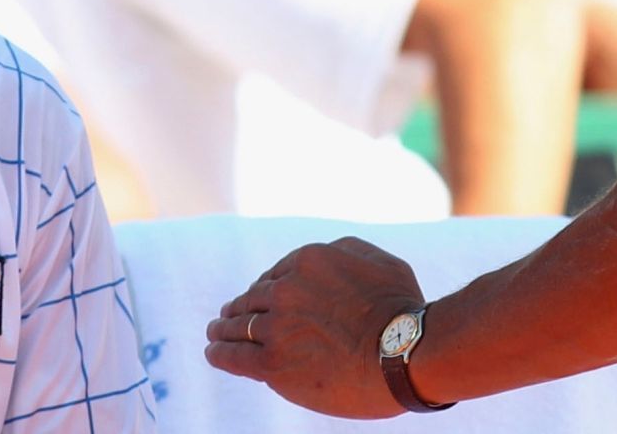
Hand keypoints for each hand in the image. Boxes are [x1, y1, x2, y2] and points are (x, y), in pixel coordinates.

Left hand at [204, 236, 426, 418]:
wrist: (403, 353)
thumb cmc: (401, 309)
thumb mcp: (377, 260)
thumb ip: (343, 251)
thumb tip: (323, 255)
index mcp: (307, 260)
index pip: (275, 275)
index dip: (264, 289)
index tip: (257, 298)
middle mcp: (285, 289)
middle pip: (253, 299)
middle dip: (239, 307)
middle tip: (227, 314)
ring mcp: (276, 326)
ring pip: (239, 325)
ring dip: (223, 328)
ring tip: (215, 333)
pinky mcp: (273, 364)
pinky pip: (235, 356)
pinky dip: (220, 353)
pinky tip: (213, 352)